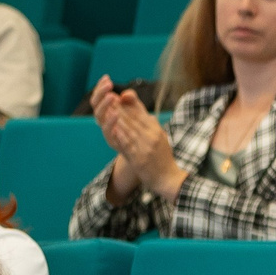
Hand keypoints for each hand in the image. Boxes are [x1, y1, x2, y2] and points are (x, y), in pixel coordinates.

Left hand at [91, 77, 178, 197]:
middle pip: (134, 120)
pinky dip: (121, 137)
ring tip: (107, 109)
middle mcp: (152, 136)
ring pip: (129, 130)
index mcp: (156, 130)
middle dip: (120, 108)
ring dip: (117, 119)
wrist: (168, 178)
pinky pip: (128, 146)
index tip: (119, 96)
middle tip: (108, 99)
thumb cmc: (163, 158)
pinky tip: (113, 129)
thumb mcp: (161, 138)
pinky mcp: (140, 158)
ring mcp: (146, 147)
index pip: (142, 113)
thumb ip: (153, 127)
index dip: (130, 104)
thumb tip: (146, 115)